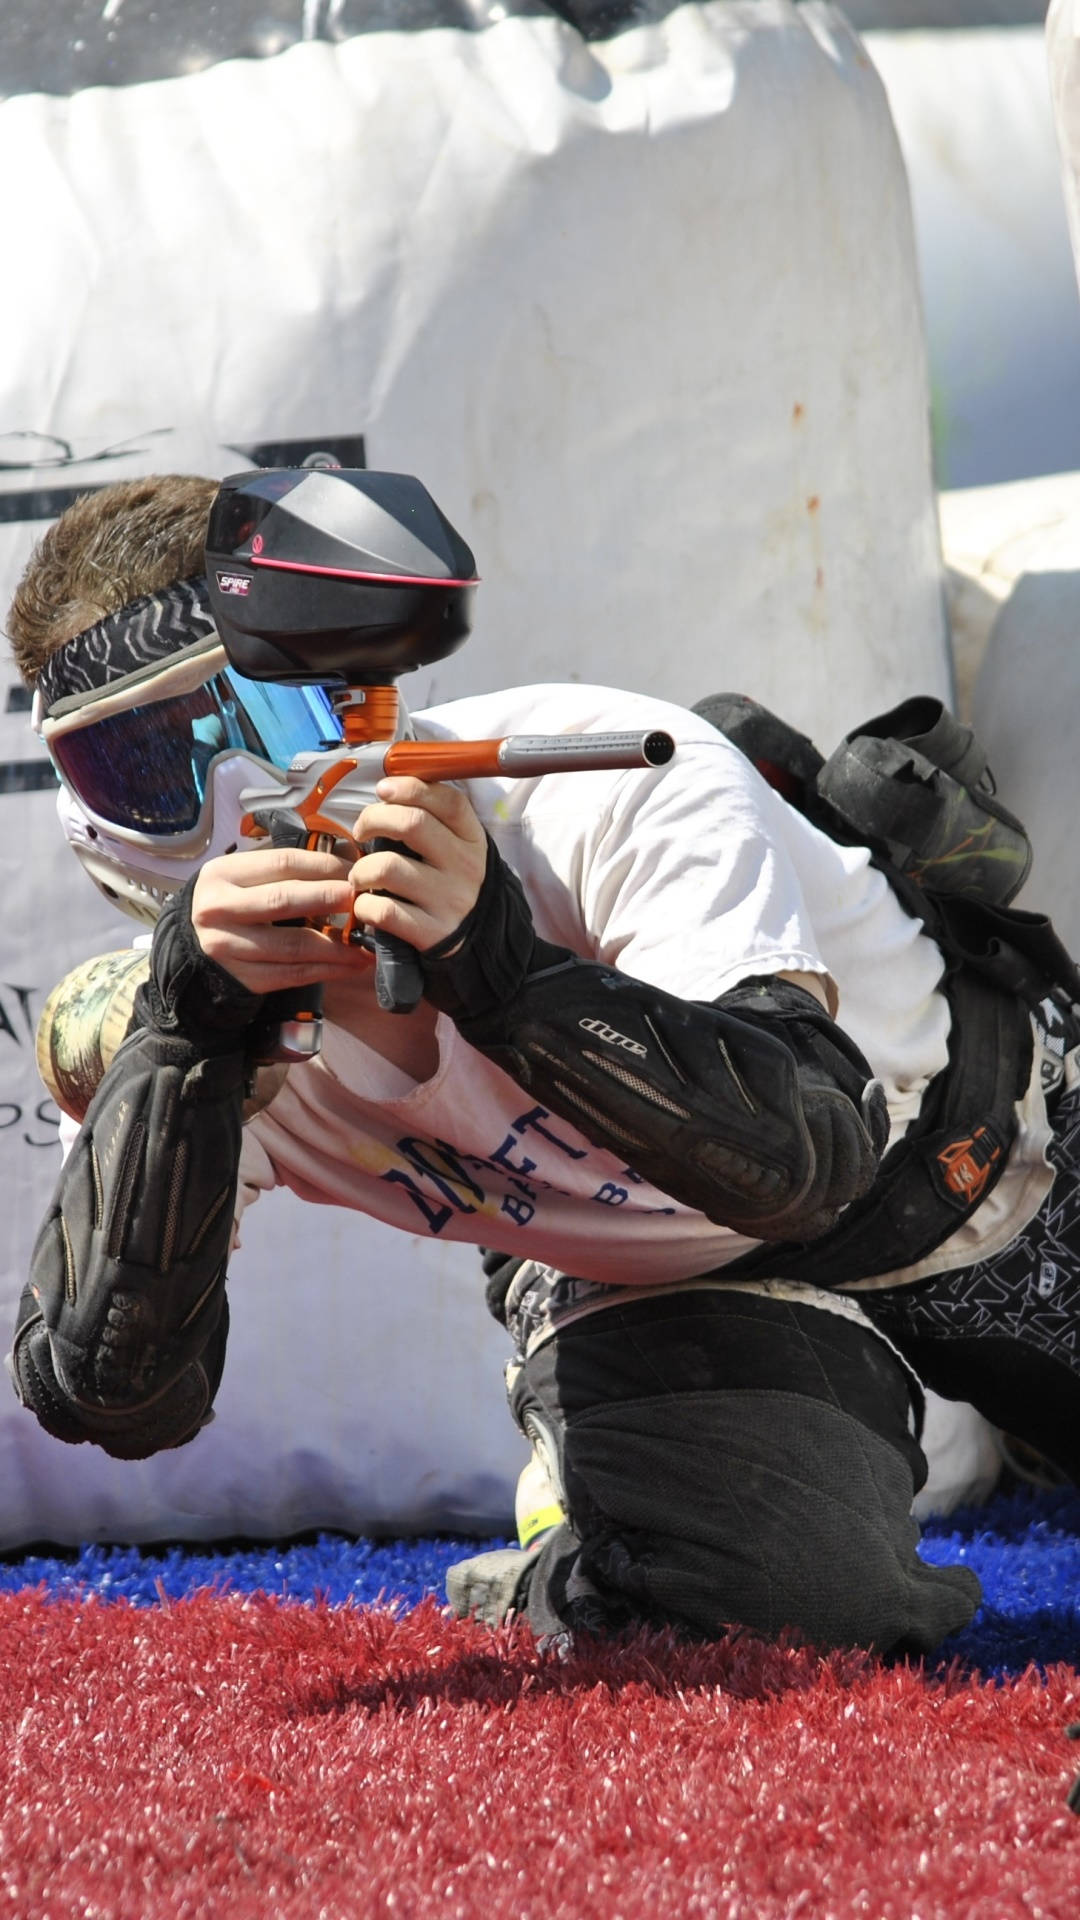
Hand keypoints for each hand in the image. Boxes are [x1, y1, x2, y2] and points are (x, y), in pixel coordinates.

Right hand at [191, 845, 361, 995]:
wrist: (191, 946)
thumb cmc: (231, 905)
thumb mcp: (242, 878)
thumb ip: (283, 871)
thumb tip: (344, 865)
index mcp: (222, 875)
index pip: (282, 864)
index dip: (323, 866)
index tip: (355, 871)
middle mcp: (219, 910)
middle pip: (283, 900)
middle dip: (329, 899)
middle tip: (362, 900)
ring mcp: (228, 947)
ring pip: (293, 945)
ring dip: (337, 945)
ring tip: (366, 942)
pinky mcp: (242, 978)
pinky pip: (292, 975)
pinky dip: (327, 970)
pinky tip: (351, 965)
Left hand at [349, 777, 488, 951]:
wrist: (482, 942)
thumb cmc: (454, 884)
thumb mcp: (459, 847)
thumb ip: (433, 819)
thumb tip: (388, 791)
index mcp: (472, 839)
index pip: (447, 801)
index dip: (410, 788)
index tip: (383, 790)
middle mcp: (465, 866)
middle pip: (412, 823)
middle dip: (372, 819)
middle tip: (361, 832)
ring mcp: (450, 900)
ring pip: (387, 867)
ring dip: (361, 870)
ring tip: (360, 877)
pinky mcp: (433, 933)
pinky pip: (384, 911)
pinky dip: (364, 906)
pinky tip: (367, 905)